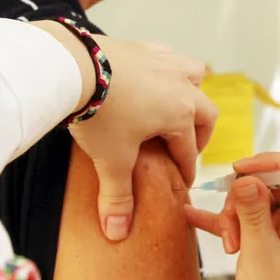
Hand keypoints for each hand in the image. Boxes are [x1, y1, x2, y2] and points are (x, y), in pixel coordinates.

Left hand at [68, 35, 217, 240]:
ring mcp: (164, 61)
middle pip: (205, 112)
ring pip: (194, 74)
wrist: (74, 66)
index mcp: (180, 114)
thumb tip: (118, 232)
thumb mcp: (111, 160)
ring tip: (178, 106)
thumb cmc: (100, 114)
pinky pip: (167, 55)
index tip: (183, 183)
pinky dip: (167, 68)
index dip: (187, 170)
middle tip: (187, 148)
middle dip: (201, 133)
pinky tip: (153, 75)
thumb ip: (117, 197)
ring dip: (192, 92)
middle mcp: (181, 86)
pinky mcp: (142, 46)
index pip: (188, 150)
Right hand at [185, 153, 279, 279]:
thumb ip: (254, 212)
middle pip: (273, 182)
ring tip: (229, 242)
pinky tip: (193, 216)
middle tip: (230, 220)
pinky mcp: (269, 237)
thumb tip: (248, 178)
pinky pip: (246, 217)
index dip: (273, 162)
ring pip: (255, 197)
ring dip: (234, 214)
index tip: (242, 169)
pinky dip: (224, 220)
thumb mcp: (261, 254)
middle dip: (245, 196)